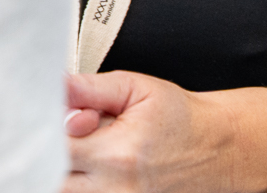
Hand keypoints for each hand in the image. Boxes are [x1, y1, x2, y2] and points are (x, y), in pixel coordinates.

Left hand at [64, 72, 266, 192]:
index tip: (60, 118)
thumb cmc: (179, 116)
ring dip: (64, 171)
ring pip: (68, 190)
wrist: (221, 148)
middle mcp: (117, 189)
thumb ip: (89, 89)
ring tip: (84, 150)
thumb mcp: (135, 88)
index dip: (46, 130)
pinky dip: (81, 183)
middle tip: (70, 135)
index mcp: (118, 154)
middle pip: (54, 178)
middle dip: (50, 153)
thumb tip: (53, 84)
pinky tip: (90, 166)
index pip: (53, 149)